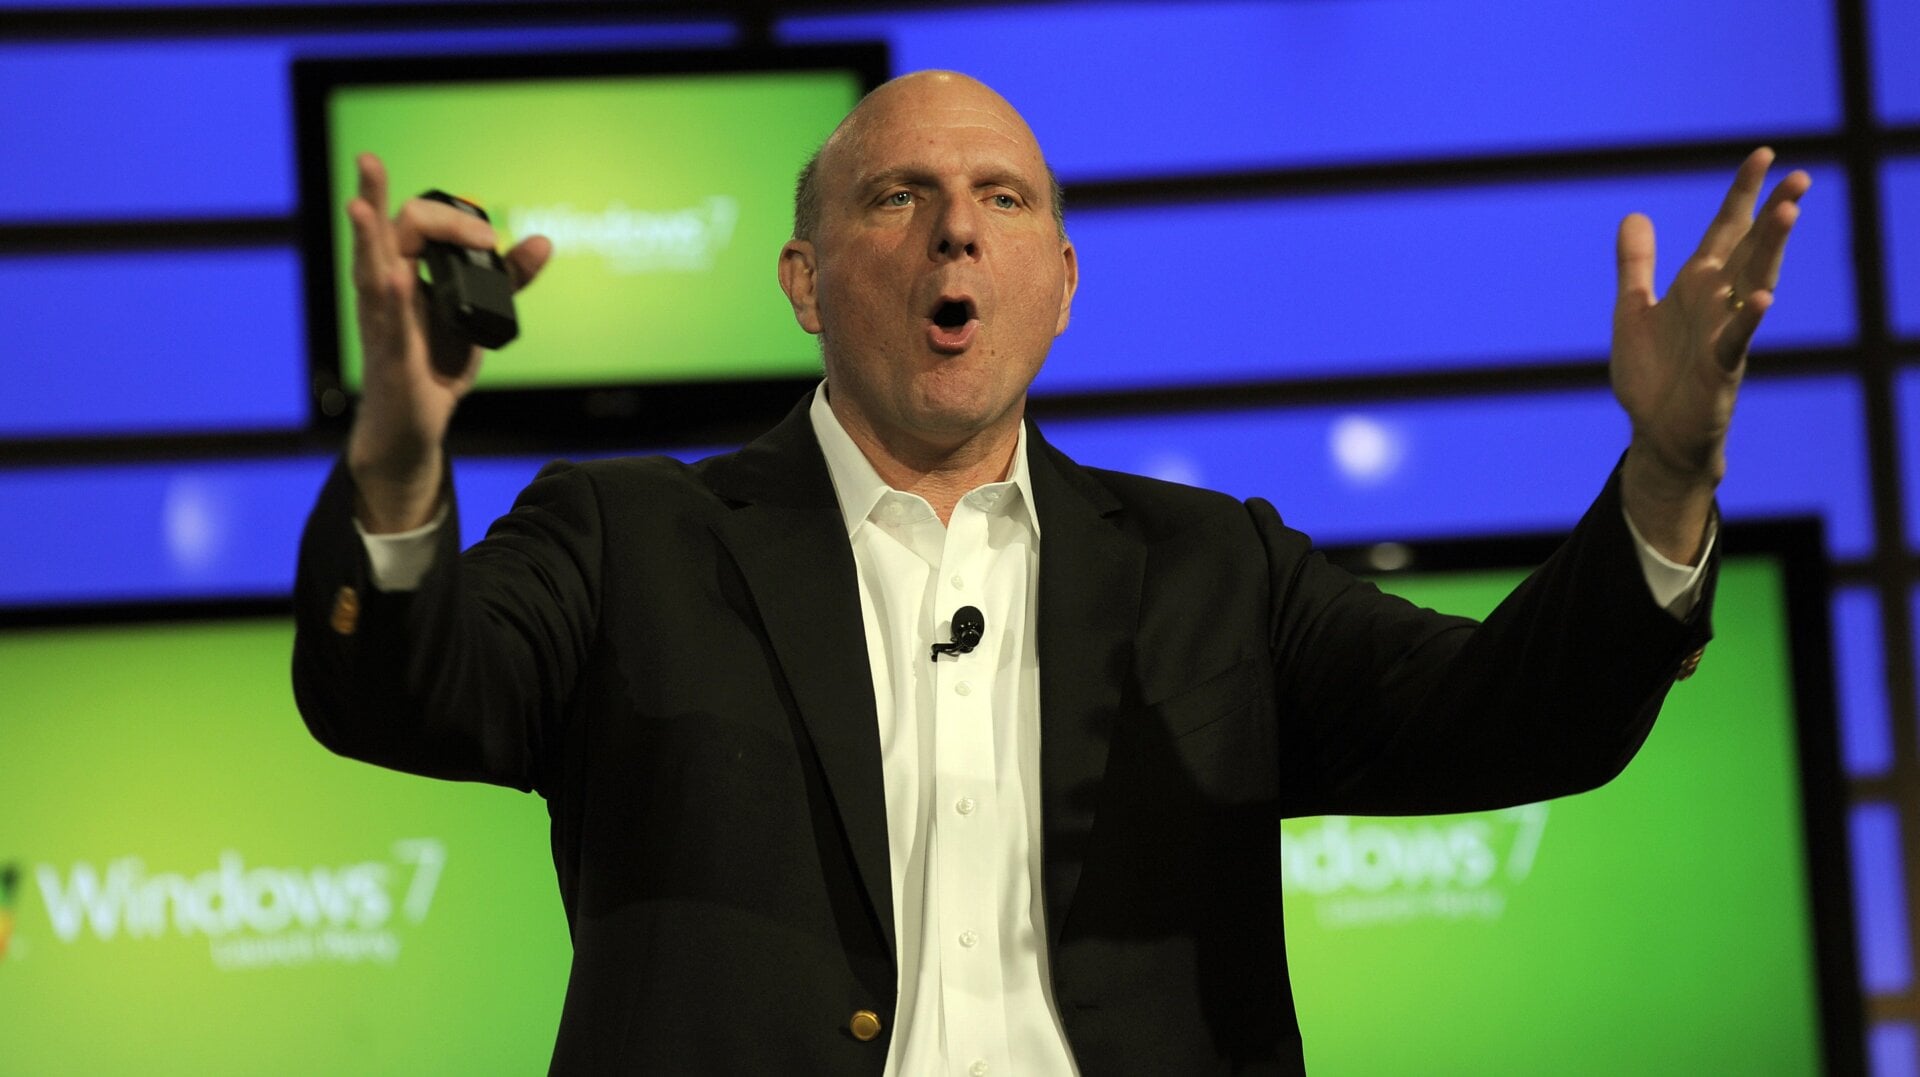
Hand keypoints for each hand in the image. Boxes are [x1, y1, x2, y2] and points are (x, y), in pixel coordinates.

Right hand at [344, 152, 551, 531]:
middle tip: (386, 171)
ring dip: (364, 238)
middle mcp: (383, 289)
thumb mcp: (475, 311)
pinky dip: (396, 303)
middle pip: (383, 234)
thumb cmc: (434, 361)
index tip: (490, 239)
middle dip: (387, 200)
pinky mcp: (393, 357)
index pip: (415, 224)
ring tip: (358, 205)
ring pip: (368, 271)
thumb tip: (543, 241)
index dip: (453, 220)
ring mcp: (383, 322)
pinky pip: (393, 327)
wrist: (417, 421)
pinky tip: (396, 280)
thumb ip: (506, 277)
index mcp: (400, 271)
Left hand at [1611, 148, 1810, 561]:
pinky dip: (1747, 319)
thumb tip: (1634, 214)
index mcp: (1698, 284)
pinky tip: (1761, 299)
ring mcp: (1723, 332)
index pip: (1725, 230)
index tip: (1762, 154)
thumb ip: (1635, 264)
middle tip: (1799, 176)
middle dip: (1772, 213)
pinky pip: (1736, 340)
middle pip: (1751, 249)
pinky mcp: (1720, 367)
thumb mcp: (1633, 308)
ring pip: (1754, 283)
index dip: (1741, 194)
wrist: (1656, 430)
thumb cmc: (1652, 372)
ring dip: (1771, 250)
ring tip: (1788, 212)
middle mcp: (1718, 302)